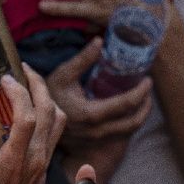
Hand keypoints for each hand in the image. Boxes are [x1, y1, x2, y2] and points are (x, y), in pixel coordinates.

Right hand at [0, 68, 67, 183]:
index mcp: (18, 159)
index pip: (27, 117)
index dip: (18, 93)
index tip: (4, 79)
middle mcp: (37, 157)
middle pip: (50, 112)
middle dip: (38, 85)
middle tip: (22, 70)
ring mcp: (44, 159)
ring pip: (58, 120)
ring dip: (46, 97)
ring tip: (27, 83)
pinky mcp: (45, 161)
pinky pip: (55, 130)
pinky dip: (47, 111)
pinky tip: (31, 106)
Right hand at [46, 39, 152, 181]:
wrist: (34, 122)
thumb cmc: (48, 97)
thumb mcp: (62, 75)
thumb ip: (82, 59)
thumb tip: (99, 40)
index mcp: (91, 114)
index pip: (126, 104)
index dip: (141, 92)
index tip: (148, 80)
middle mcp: (98, 131)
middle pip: (134, 122)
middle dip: (146, 105)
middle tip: (148, 89)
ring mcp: (98, 139)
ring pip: (130, 131)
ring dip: (141, 115)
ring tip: (144, 99)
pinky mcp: (96, 142)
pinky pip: (121, 135)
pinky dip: (130, 122)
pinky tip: (130, 109)